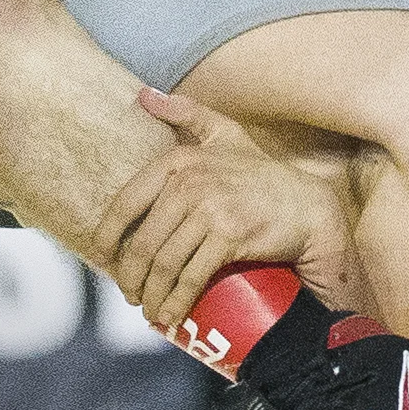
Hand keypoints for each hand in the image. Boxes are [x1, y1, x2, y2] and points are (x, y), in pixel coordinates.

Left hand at [91, 87, 365, 328]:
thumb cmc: (260, 174)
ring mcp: (210, 209)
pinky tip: (171, 315)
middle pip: (144, 241)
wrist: (307, 207)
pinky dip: (177, 300)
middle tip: (128, 293)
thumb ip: (185, 112)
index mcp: (179, 160)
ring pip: (165, 262)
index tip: (101, 258)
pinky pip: (192, 276)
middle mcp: (190, 182)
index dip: (108, 235)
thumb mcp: (224, 133)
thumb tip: (142, 94)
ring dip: (151, 293)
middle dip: (130, 275)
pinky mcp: (230, 236)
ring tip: (148, 308)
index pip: (126, 201)